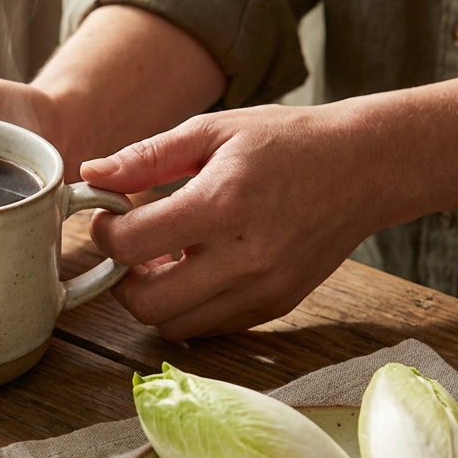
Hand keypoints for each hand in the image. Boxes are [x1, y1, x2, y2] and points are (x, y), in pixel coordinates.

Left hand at [80, 104, 381, 340]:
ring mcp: (264, 289)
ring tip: (164, 258)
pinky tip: (197, 267)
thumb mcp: (212, 131)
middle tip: (129, 248)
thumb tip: (92, 174)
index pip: (131, 245)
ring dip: (155, 297)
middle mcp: (244, 257)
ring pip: (176, 325)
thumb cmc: (287, 142)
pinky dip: (190, 305)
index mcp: (221, 204)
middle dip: (121, 279)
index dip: (104, 233)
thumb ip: (147, 156)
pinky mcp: (277, 305)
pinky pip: (211, 327)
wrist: (365, 168)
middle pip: (147, 304)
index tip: (109, 217)